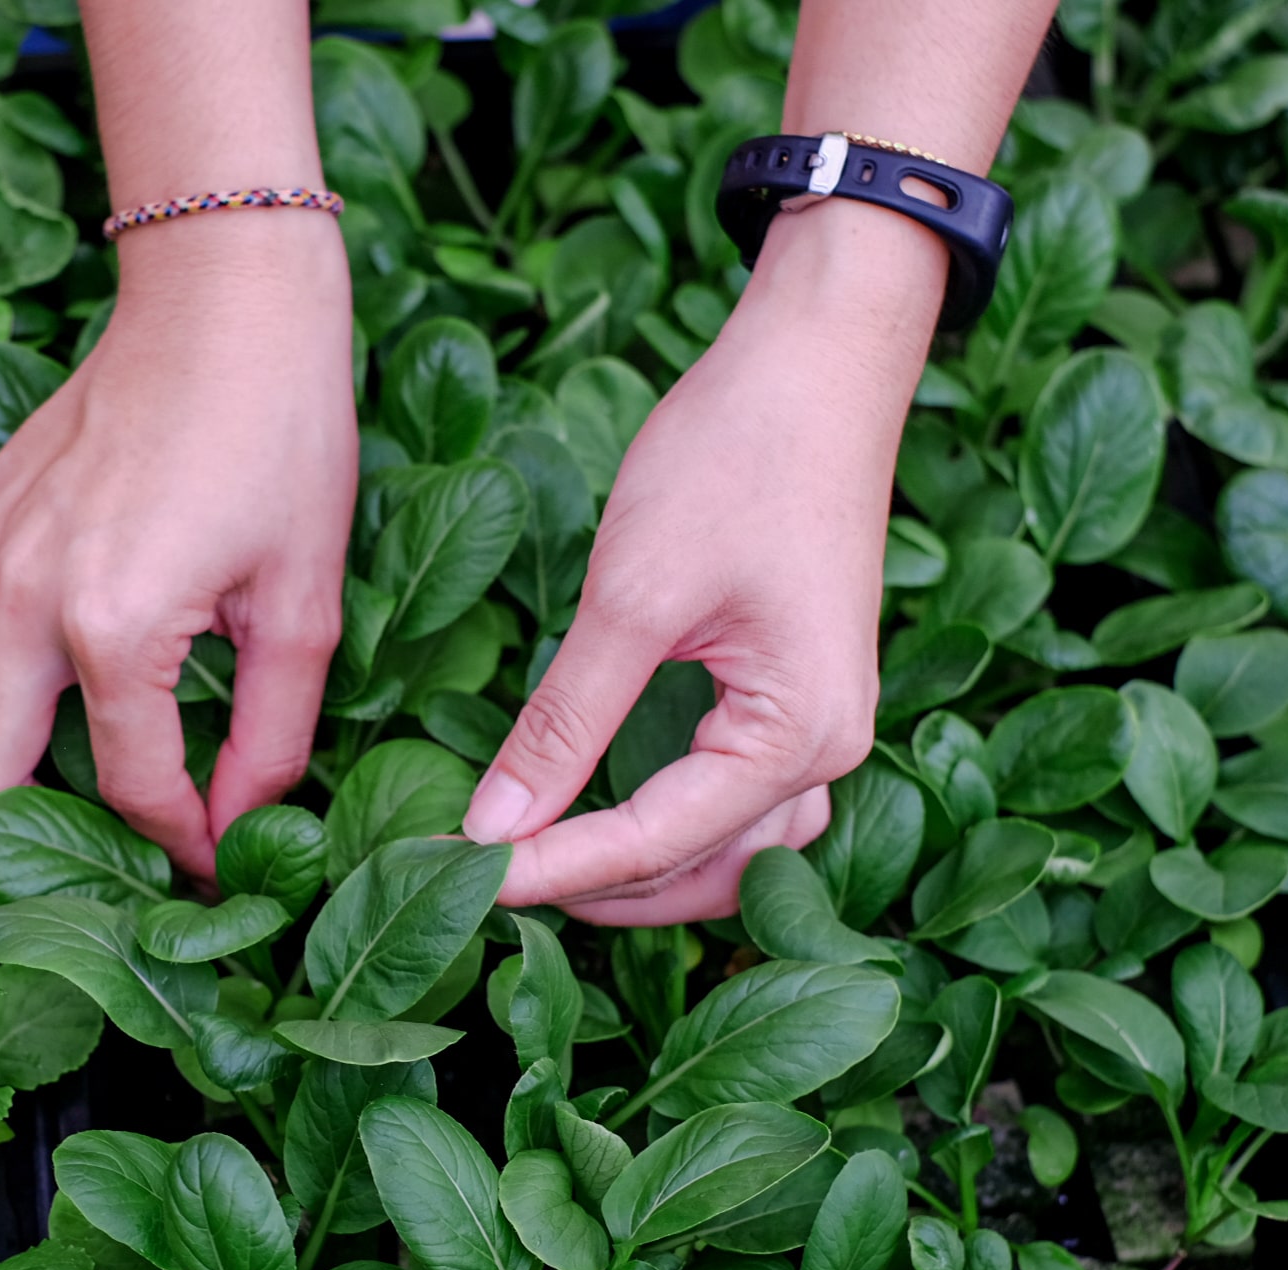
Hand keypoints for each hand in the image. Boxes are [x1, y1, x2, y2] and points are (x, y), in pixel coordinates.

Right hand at [0, 215, 355, 878]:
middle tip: (99, 825)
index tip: (214, 860)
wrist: (231, 304)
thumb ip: (272, 733)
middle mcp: (22, 598)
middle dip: (34, 827)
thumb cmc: (283, 438)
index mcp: (115, 627)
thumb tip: (246, 828)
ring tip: (11, 760)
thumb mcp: (306, 604)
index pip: (127, 789)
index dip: (180, 846)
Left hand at [461, 204, 941, 923]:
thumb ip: (563, 723)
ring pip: (727, 853)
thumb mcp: (631, 597)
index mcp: (798, 737)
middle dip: (593, 887)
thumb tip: (490, 826)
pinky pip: (739, 805)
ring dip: (636, 872)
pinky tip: (599, 816)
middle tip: (479, 882)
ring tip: (533, 864)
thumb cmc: (736, 458)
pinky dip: (671, 828)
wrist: (816, 364)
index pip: (654, 841)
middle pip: (699, 870)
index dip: (548, 868)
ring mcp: (823, 730)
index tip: (458, 879)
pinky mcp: (800, 700)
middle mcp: (829, 753)